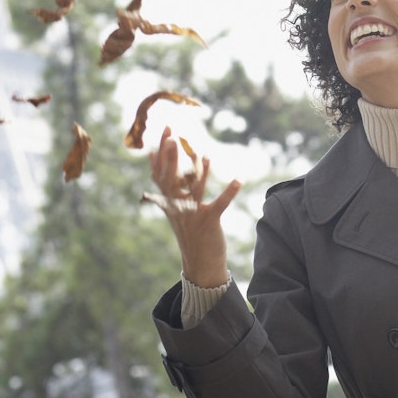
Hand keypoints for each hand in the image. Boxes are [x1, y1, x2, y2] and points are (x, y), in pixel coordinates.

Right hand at [141, 126, 241, 287]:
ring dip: (197, 170)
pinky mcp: (209, 222)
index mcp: (169, 204)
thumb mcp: (177, 212)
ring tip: (202, 152)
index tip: (163, 133)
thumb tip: (164, 175)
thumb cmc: (191, 234)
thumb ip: (170, 194)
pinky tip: (238, 180)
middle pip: (171, 178)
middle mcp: (178, 208)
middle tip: (171, 134)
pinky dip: (229, 192)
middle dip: (170, 155)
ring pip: (194, 189)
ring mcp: (192, 215)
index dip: (160, 154)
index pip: (160, 175)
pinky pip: (219, 204)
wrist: (200, 265)